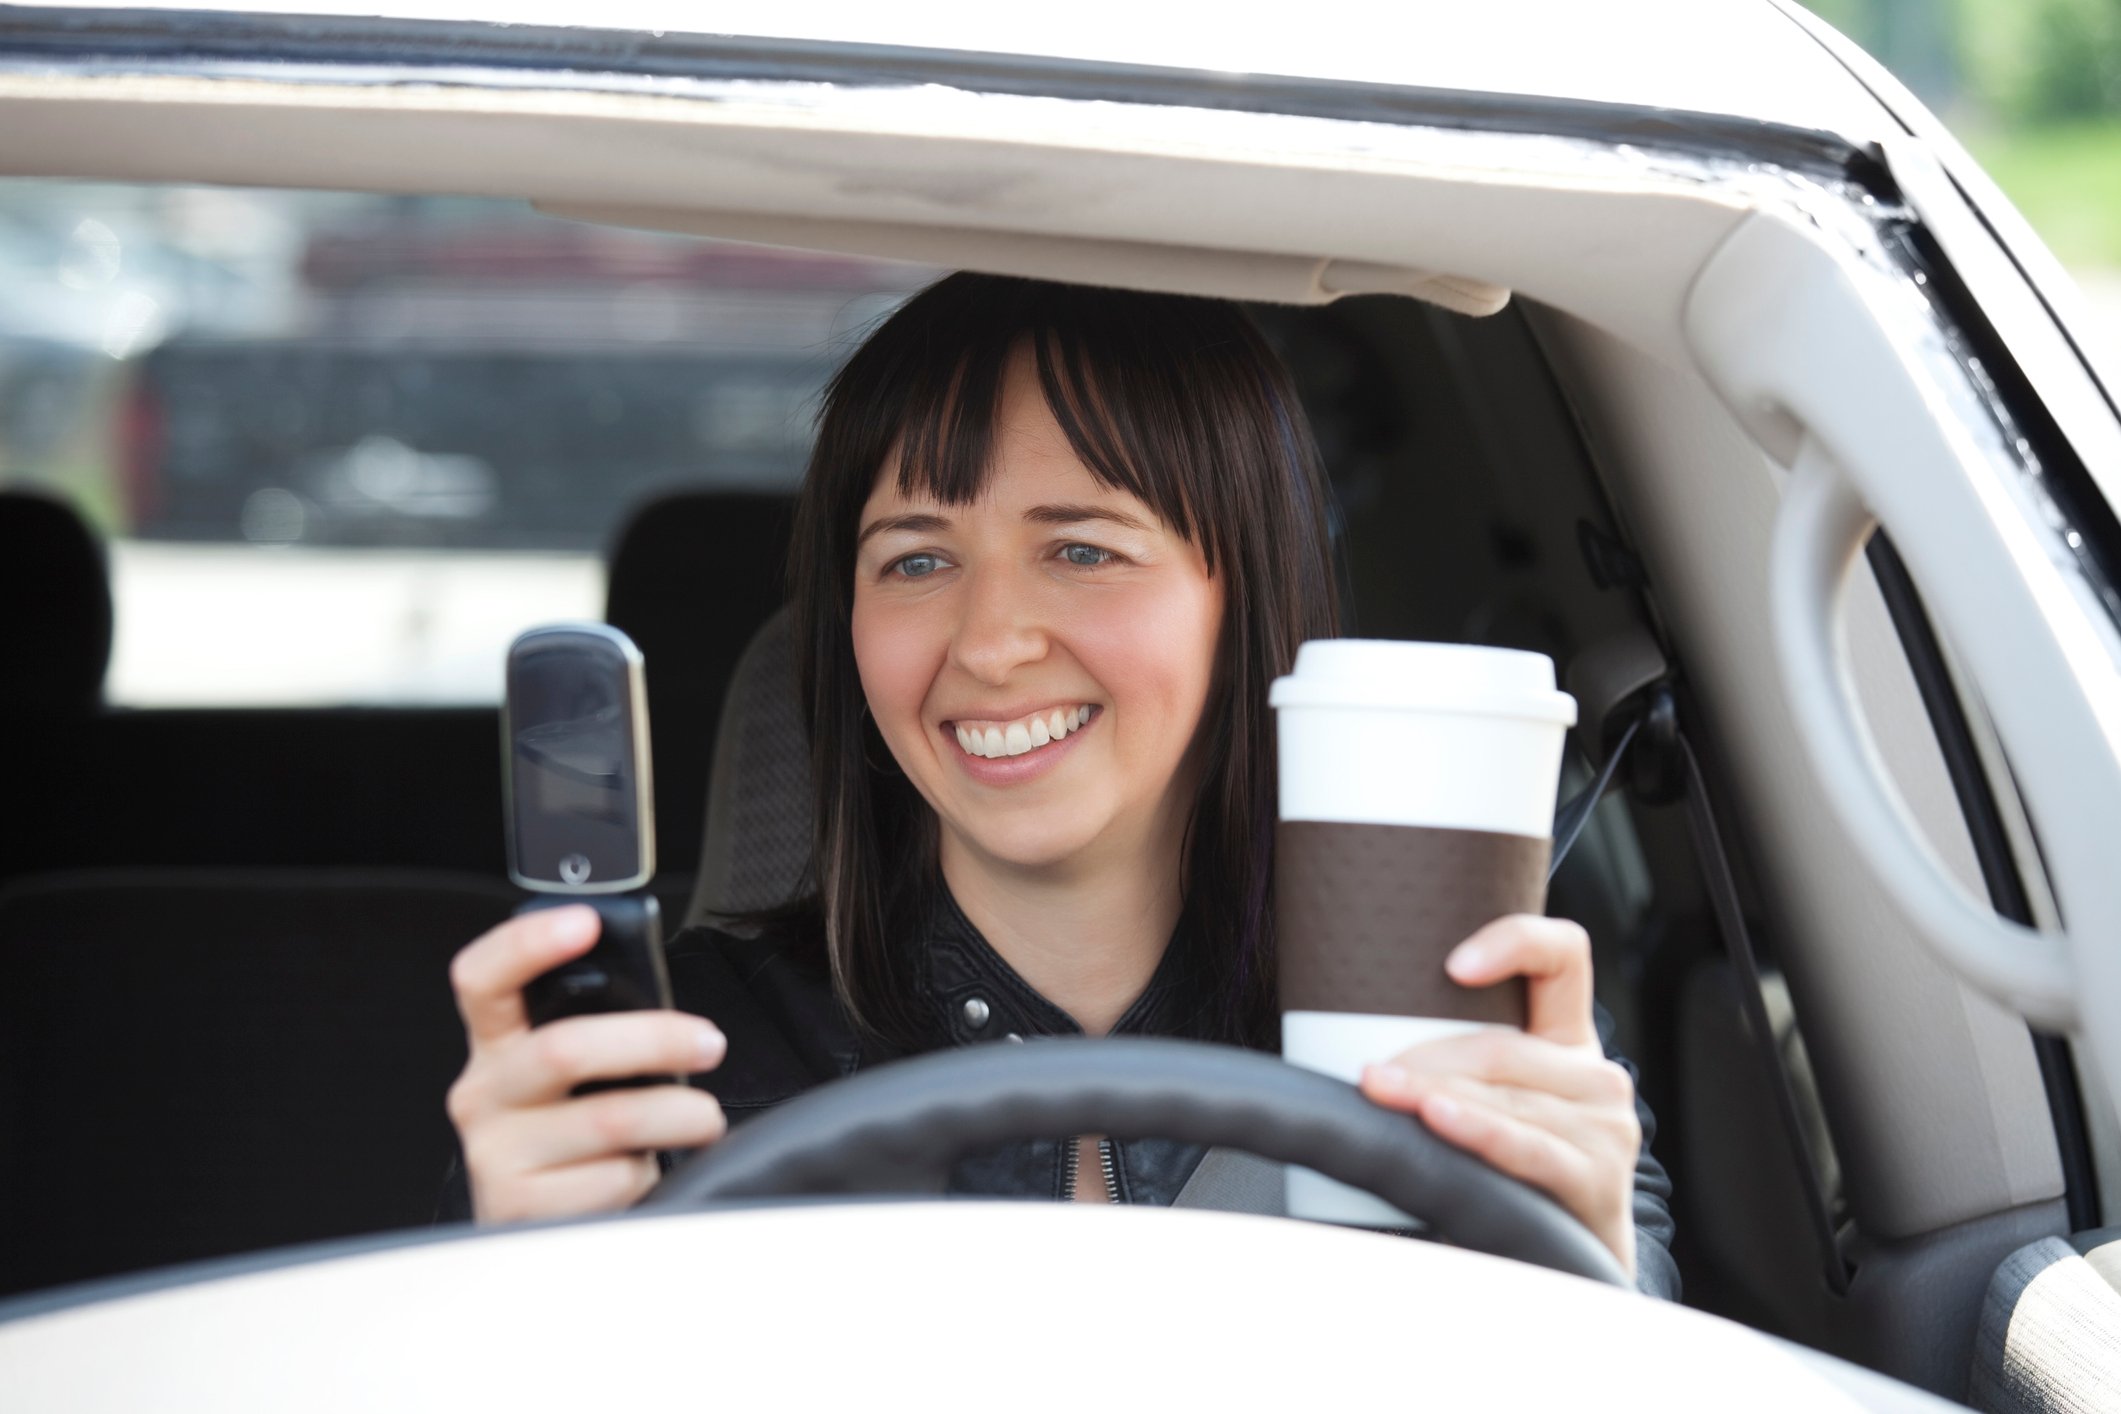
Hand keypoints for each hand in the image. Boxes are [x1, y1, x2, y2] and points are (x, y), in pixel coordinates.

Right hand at [445, 904, 729, 1223]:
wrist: (539, 1223)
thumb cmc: (572, 1132)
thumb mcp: (572, 1076)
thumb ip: (596, 1032)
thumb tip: (664, 1013)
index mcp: (496, 1044)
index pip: (484, 979)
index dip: (527, 945)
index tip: (585, 923)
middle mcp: (484, 1095)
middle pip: (563, 1048)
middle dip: (654, 1040)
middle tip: (708, 1044)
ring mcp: (495, 1155)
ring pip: (607, 1120)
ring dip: (678, 1114)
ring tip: (705, 1119)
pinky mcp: (521, 1210)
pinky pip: (610, 1180)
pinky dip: (649, 1176)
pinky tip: (650, 1174)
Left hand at [1357, 915, 1641, 1277]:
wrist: (1561, 1270)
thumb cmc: (1507, 1179)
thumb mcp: (1488, 1107)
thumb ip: (1453, 1064)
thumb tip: (1358, 1037)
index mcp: (1568, 1041)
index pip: (1561, 956)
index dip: (1513, 941)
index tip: (1451, 965)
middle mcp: (1596, 1077)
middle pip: (1502, 1043)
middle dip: (1425, 1057)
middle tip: (1368, 1073)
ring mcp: (1604, 1126)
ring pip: (1502, 1095)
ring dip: (1431, 1094)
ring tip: (1379, 1093)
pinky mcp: (1597, 1177)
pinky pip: (1523, 1145)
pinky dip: (1475, 1131)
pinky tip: (1437, 1119)